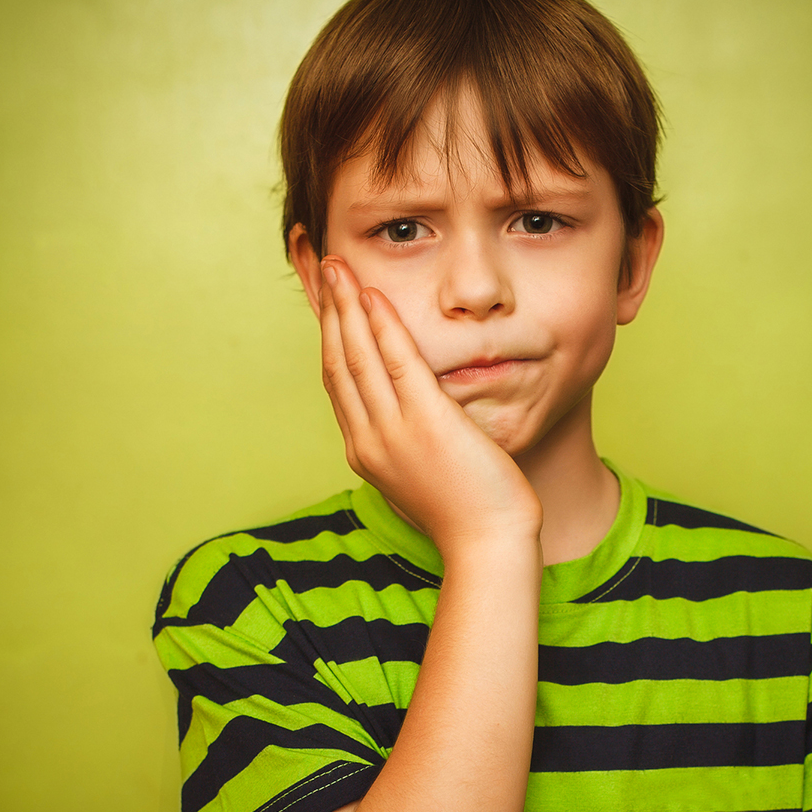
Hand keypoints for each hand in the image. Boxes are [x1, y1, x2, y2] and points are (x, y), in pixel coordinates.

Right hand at [318, 256, 542, 557]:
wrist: (488, 543)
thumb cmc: (466, 512)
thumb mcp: (421, 473)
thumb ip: (406, 441)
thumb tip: (406, 416)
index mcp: (364, 452)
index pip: (337, 382)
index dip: (328, 337)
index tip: (326, 302)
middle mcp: (368, 440)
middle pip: (338, 363)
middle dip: (328, 311)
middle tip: (324, 268)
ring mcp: (393, 432)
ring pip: (358, 357)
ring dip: (346, 307)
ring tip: (339, 268)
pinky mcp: (426, 423)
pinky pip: (397, 363)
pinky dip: (382, 326)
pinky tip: (373, 296)